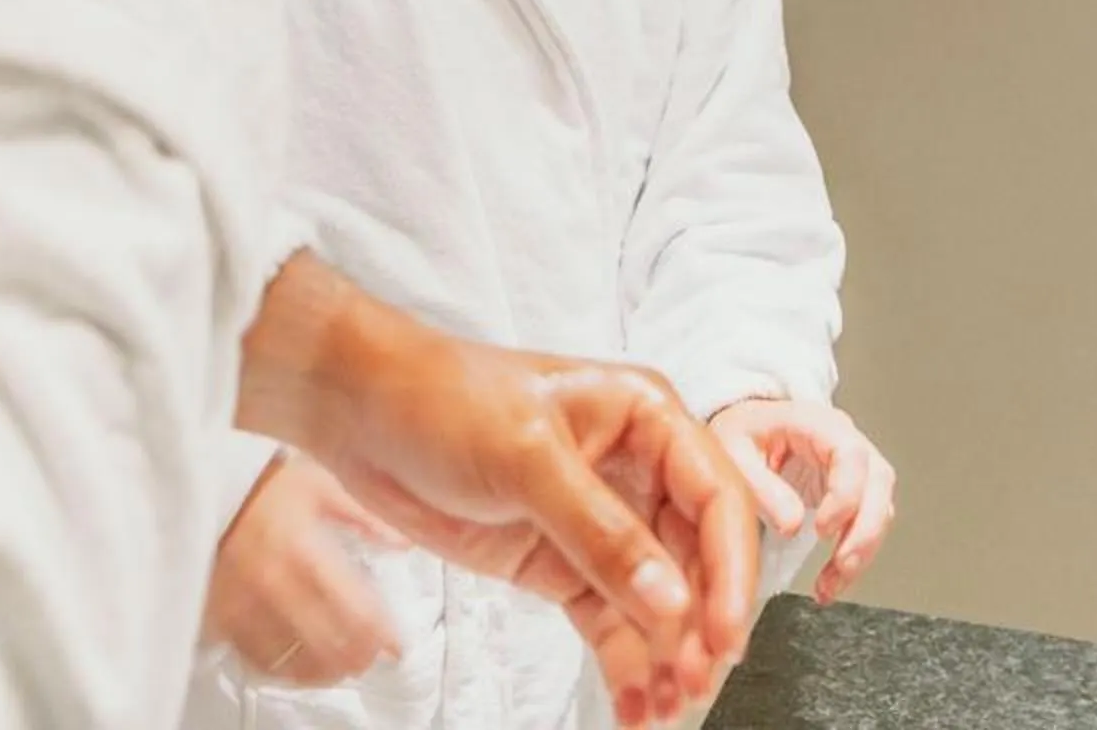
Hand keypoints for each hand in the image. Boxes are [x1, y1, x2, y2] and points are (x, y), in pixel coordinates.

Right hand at [205, 455, 403, 687]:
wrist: (203, 487)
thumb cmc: (265, 485)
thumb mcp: (323, 486)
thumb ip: (365, 517)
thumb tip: (404, 543)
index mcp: (306, 551)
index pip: (354, 607)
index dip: (380, 634)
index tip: (396, 646)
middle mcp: (276, 585)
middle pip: (326, 643)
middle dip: (356, 657)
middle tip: (371, 658)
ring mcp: (246, 607)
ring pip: (291, 660)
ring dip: (323, 670)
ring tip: (342, 667)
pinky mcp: (222, 618)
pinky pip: (256, 658)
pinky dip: (283, 669)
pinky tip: (299, 666)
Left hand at [239, 260, 759, 726]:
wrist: (364, 415)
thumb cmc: (445, 398)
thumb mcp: (528, 457)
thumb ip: (601, 533)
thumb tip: (670, 598)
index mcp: (646, 418)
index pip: (716, 497)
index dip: (731, 568)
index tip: (725, 632)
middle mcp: (636, 469)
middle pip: (696, 558)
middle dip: (700, 623)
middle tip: (694, 682)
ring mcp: (600, 522)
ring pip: (658, 599)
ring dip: (668, 654)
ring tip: (666, 705)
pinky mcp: (562, 563)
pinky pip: (611, 620)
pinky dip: (627, 663)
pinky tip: (636, 702)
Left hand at [708, 399, 896, 605]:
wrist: (745, 427)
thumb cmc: (740, 433)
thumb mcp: (732, 452)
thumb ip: (760, 486)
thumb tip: (792, 525)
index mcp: (815, 422)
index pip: (850, 453)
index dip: (845, 494)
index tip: (821, 529)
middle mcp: (843, 439)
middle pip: (879, 480)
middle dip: (865, 530)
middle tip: (840, 565)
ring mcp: (854, 463)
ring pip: (881, 504)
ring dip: (863, 549)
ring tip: (831, 583)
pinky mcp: (853, 487)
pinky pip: (869, 520)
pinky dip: (857, 552)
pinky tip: (834, 578)